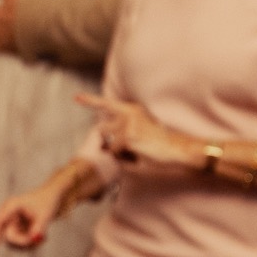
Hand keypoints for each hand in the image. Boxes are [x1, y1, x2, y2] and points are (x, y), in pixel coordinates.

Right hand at [0, 183, 60, 247]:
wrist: (51, 199)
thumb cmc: (46, 202)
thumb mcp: (45, 215)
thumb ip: (39, 228)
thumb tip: (34, 239)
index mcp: (11, 206)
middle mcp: (8, 215)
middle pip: (8, 236)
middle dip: (23, 242)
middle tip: (39, 241)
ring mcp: (12, 223)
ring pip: (14, 242)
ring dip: (28, 244)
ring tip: (43, 237)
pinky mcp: (17, 230)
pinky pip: (20, 243)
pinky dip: (30, 244)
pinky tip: (41, 237)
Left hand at [76, 93, 199, 173]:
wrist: (180, 151)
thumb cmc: (162, 147)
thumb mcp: (141, 135)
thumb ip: (122, 135)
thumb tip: (105, 145)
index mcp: (133, 110)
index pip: (107, 104)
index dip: (90, 100)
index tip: (76, 97)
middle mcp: (129, 113)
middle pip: (103, 129)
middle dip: (109, 142)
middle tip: (130, 149)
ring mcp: (127, 124)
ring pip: (109, 143)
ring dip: (119, 152)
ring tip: (141, 152)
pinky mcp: (127, 136)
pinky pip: (115, 153)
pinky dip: (124, 159)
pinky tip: (141, 154)